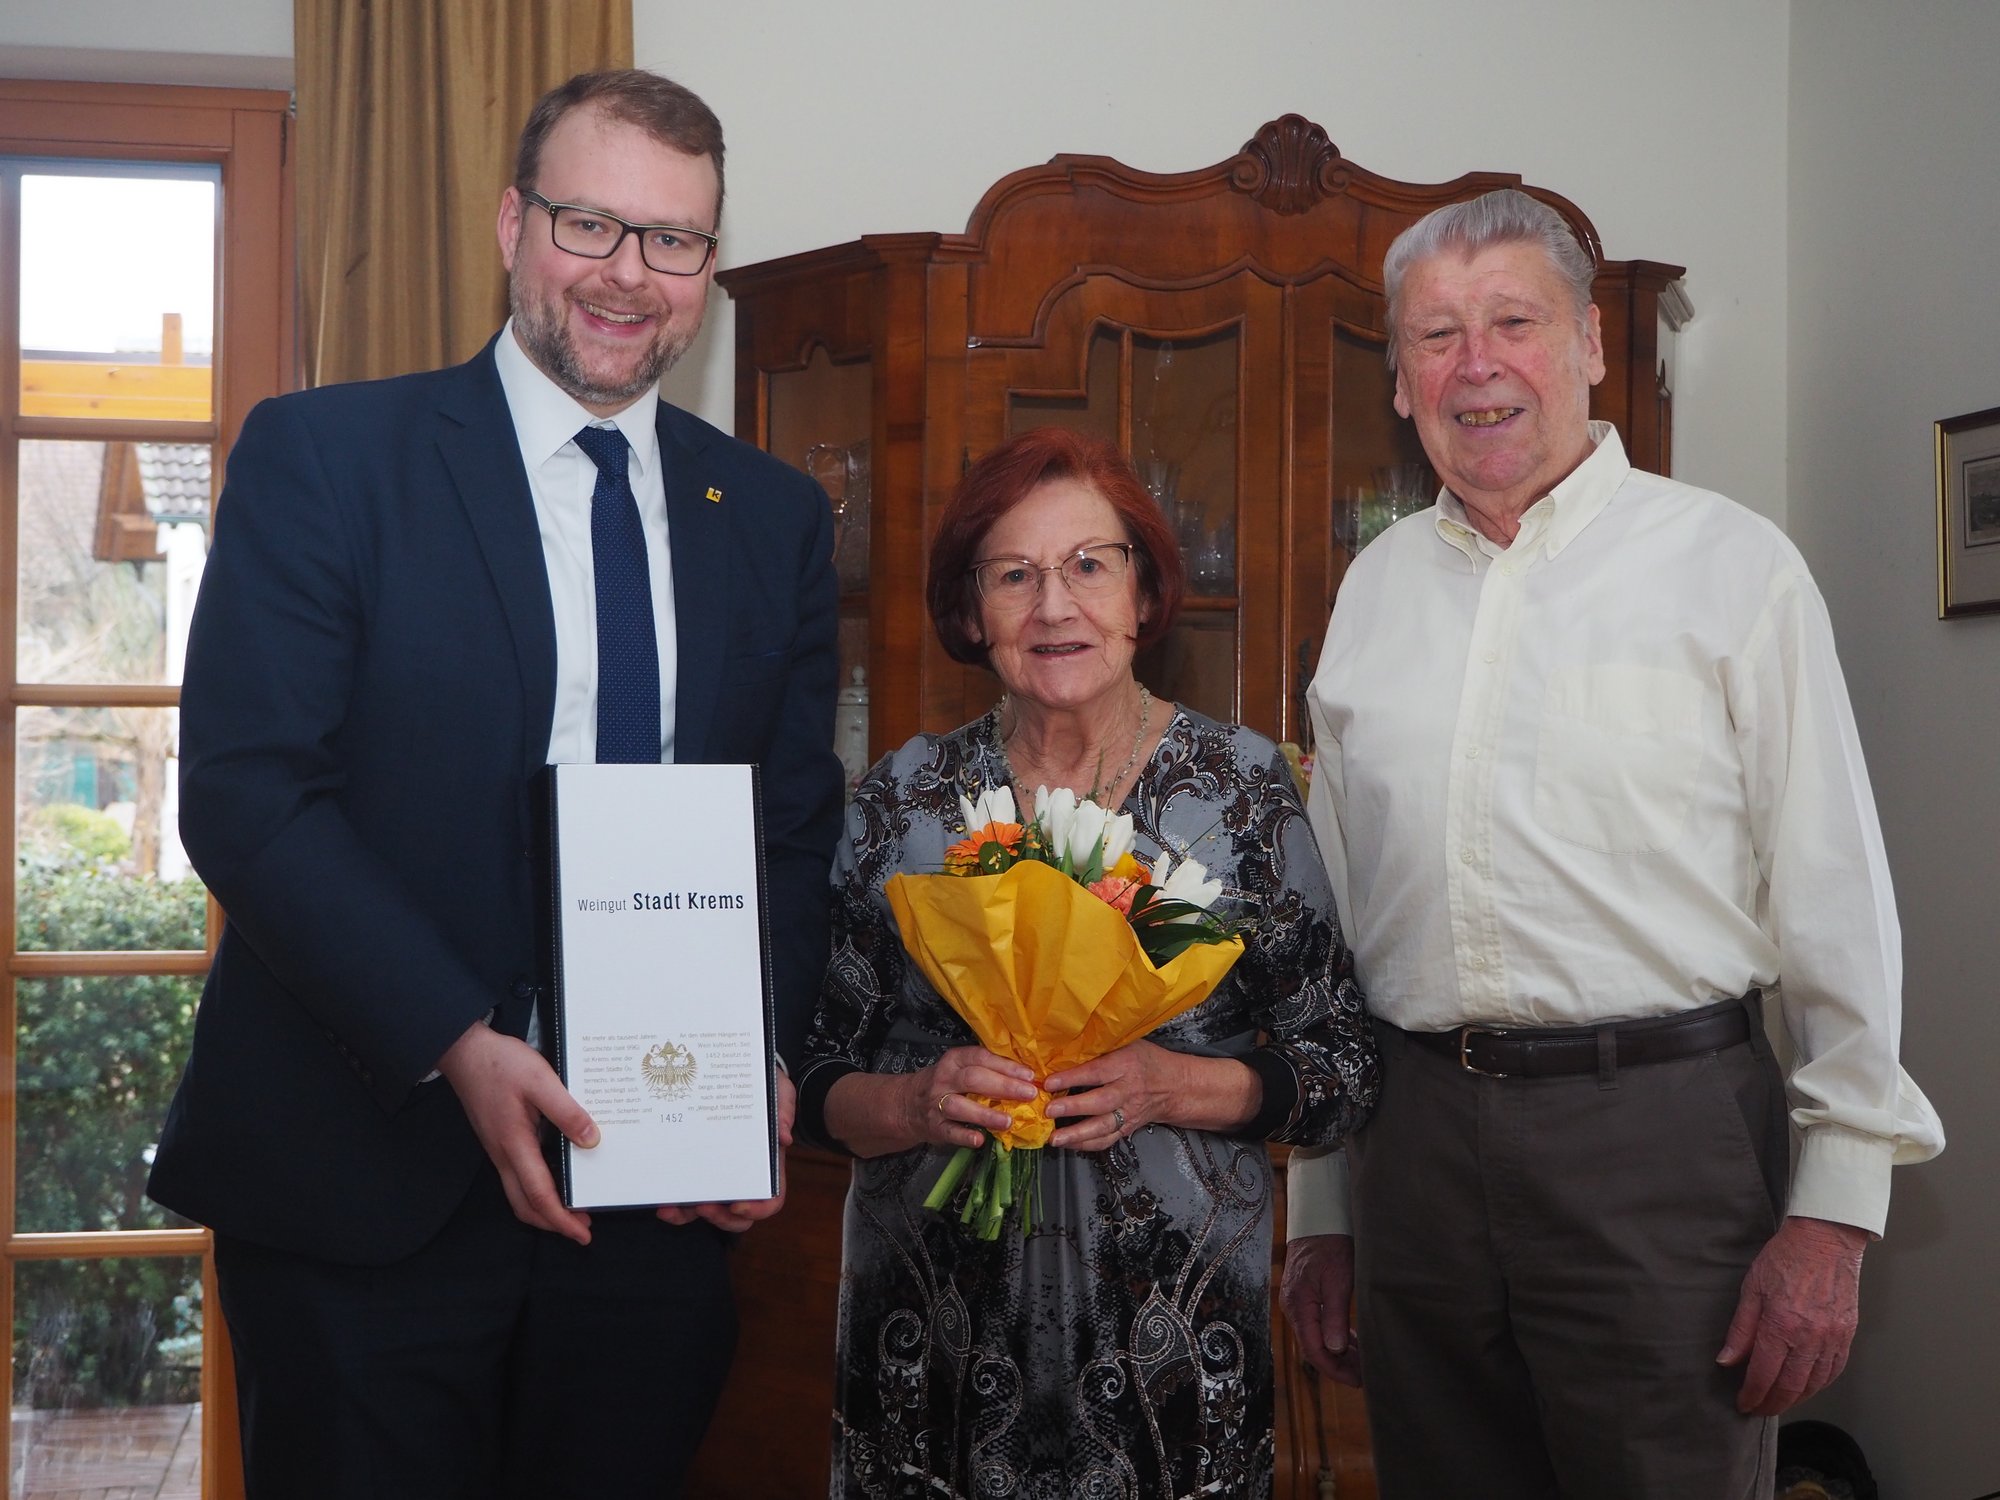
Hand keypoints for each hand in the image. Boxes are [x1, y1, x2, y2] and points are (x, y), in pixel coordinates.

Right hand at [438, 1020, 595, 1244]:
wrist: (465, 1052)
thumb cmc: (501, 1063)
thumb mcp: (541, 1081)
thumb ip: (567, 1111)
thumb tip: (592, 1140)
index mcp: (514, 1144)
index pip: (539, 1195)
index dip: (562, 1220)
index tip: (583, 1233)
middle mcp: (503, 1154)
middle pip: (525, 1205)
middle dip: (553, 1223)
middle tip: (582, 1228)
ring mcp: (499, 1149)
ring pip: (519, 1193)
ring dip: (544, 1207)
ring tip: (574, 1206)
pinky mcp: (500, 1140)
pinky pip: (518, 1175)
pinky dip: (538, 1186)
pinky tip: (559, 1174)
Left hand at [658, 1072, 797, 1232]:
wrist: (744, 1075)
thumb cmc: (766, 1088)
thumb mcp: (780, 1091)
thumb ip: (784, 1110)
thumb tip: (784, 1137)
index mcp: (766, 1165)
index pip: (770, 1199)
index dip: (757, 1210)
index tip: (738, 1205)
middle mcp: (741, 1176)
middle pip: (736, 1216)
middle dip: (720, 1219)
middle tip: (703, 1206)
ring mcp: (717, 1176)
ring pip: (706, 1211)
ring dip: (687, 1216)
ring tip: (669, 1209)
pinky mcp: (695, 1169)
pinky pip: (685, 1197)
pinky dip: (674, 1205)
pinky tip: (661, 1200)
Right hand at [913, 1046, 1038, 1152]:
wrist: (908, 1104)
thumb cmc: (946, 1083)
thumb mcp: (960, 1068)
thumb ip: (987, 1069)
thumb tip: (1026, 1077)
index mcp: (954, 1060)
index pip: (981, 1058)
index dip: (1006, 1066)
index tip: (1029, 1075)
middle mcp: (944, 1079)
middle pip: (973, 1079)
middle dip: (1003, 1086)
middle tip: (1029, 1094)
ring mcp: (937, 1104)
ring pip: (960, 1106)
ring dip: (985, 1114)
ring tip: (1008, 1121)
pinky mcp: (934, 1127)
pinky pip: (949, 1132)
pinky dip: (965, 1136)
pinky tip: (980, 1139)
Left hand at [1042, 1039, 1188, 1150]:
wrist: (1175, 1086)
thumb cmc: (1146, 1060)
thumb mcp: (1128, 1044)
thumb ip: (1101, 1048)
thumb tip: (1063, 1050)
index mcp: (1126, 1065)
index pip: (1097, 1072)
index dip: (1072, 1078)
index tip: (1049, 1082)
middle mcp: (1128, 1091)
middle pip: (1100, 1102)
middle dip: (1073, 1108)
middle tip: (1049, 1110)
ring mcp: (1129, 1113)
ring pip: (1103, 1126)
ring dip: (1077, 1134)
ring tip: (1054, 1138)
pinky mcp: (1127, 1129)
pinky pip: (1106, 1140)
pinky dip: (1086, 1145)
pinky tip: (1068, 1144)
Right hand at [1280, 1233, 1363, 1385]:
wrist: (1319, 1220)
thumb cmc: (1330, 1246)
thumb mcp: (1338, 1281)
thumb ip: (1334, 1316)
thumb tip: (1334, 1350)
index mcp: (1298, 1306)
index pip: (1313, 1350)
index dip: (1335, 1370)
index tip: (1357, 1381)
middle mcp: (1293, 1308)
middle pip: (1314, 1347)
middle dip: (1339, 1365)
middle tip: (1365, 1376)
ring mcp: (1297, 1303)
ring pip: (1316, 1338)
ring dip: (1338, 1352)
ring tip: (1362, 1363)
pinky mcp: (1305, 1297)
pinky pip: (1318, 1325)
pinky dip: (1334, 1337)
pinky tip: (1351, 1342)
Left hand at [1717, 1215, 1869, 1414]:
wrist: (1826, 1240)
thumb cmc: (1784, 1258)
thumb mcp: (1751, 1288)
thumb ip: (1740, 1329)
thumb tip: (1726, 1360)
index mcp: (1781, 1325)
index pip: (1763, 1374)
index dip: (1752, 1394)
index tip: (1743, 1404)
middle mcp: (1810, 1337)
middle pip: (1790, 1386)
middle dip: (1772, 1403)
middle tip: (1759, 1409)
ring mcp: (1833, 1338)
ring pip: (1814, 1383)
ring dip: (1795, 1399)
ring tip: (1779, 1401)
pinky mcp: (1848, 1335)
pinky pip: (1834, 1370)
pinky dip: (1818, 1384)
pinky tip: (1806, 1386)